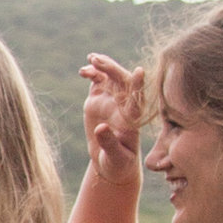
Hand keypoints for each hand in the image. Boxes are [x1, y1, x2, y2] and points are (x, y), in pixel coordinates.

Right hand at [79, 55, 146, 180]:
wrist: (110, 162)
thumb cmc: (118, 163)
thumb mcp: (115, 158)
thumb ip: (109, 143)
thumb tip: (100, 128)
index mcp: (133, 119)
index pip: (138, 99)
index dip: (138, 86)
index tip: (139, 72)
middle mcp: (124, 105)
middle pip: (122, 82)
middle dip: (113, 69)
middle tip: (98, 61)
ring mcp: (111, 100)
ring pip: (111, 77)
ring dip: (103, 66)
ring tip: (91, 59)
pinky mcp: (98, 99)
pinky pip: (98, 81)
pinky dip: (92, 73)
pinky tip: (83, 70)